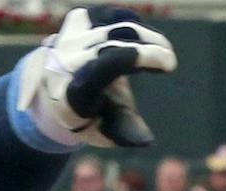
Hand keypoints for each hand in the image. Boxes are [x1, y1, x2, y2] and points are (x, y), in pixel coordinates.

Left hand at [18, 6, 176, 148]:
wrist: (55, 94)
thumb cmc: (91, 116)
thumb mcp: (108, 132)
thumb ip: (126, 133)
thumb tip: (148, 140)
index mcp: (74, 93)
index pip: (105, 66)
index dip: (137, 58)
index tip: (166, 63)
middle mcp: (66, 61)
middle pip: (115, 43)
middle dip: (149, 48)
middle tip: (170, 60)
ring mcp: (70, 36)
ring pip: (115, 25)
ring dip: (145, 35)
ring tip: (162, 49)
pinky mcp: (77, 20)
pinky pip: (111, 14)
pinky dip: (131, 22)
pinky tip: (142, 37)